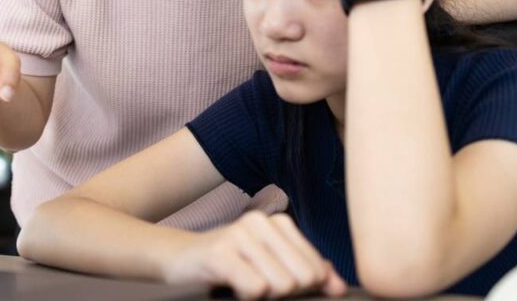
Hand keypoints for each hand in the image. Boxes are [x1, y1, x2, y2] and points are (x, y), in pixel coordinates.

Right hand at [164, 211, 346, 299]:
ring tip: (242, 283)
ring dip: (262, 295)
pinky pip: (255, 289)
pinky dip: (245, 297)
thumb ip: (307, 272)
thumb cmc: (228, 264)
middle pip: (302, 279)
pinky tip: (230, 287)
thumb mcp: (270, 264)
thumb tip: (339, 286)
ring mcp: (239, 235)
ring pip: (281, 285)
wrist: (177, 257)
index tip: (273, 282)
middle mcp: (261, 223)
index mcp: (279, 223)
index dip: (301, 288)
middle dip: (283, 293)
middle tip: (257, 284)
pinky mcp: (220, 254)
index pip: (316, 269)